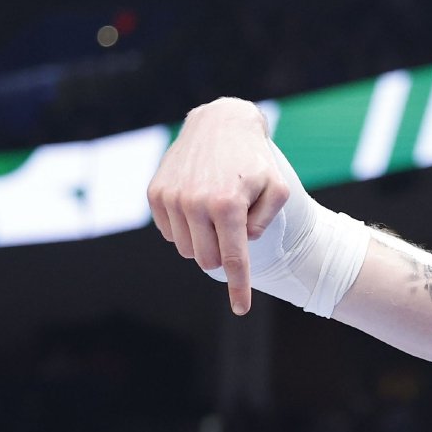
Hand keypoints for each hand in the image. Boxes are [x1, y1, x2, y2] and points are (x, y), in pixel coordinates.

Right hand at [146, 98, 290, 315]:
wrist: (219, 123)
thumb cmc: (254, 160)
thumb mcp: (276, 188)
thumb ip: (266, 221)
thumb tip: (242, 243)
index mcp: (227, 205)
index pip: (232, 260)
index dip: (238, 288)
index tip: (240, 309)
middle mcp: (195, 203)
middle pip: (206, 260)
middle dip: (220, 255)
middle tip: (231, 230)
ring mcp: (171, 198)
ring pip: (186, 249)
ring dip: (202, 240)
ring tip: (214, 212)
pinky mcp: (155, 194)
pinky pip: (169, 233)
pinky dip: (184, 227)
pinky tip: (196, 204)